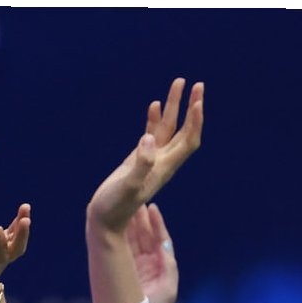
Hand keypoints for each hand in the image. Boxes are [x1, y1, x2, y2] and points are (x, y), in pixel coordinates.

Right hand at [0, 203, 30, 302]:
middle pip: (17, 249)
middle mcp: (1, 259)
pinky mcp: (2, 245)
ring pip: (17, 238)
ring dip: (22, 223)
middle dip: (22, 235)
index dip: (1, 244)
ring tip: (26, 206)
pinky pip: (13, 233)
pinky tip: (24, 208)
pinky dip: (18, 221)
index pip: (0, 256)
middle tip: (26, 220)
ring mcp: (3, 252)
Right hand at [87, 78, 203, 234]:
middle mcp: (162, 162)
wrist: (104, 219)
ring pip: (168, 129)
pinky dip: (155, 119)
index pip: (188, 141)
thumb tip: (148, 138)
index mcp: (164, 167)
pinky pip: (152, 134)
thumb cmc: (115, 206)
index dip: (195, 121)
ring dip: (174, 107)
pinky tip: (154, 105)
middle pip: (184, 131)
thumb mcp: (128, 185)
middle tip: (197, 85)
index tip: (197, 101)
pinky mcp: (138, 159)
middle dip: (191, 107)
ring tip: (178, 83)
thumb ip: (140, 163)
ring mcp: (150, 160)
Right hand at [125, 203, 178, 302]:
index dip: (155, 223)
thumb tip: (163, 243)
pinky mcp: (119, 272)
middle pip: (143, 237)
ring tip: (127, 207)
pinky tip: (117, 224)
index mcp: (158, 266)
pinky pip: (120, 250)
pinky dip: (119, 237)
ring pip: (131, 241)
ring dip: (130, 224)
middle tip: (136, 200)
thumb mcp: (168, 286)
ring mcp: (131, 267)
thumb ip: (168, 264)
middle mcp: (145, 264)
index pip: (158, 240)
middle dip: (140, 219)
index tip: (151, 207)